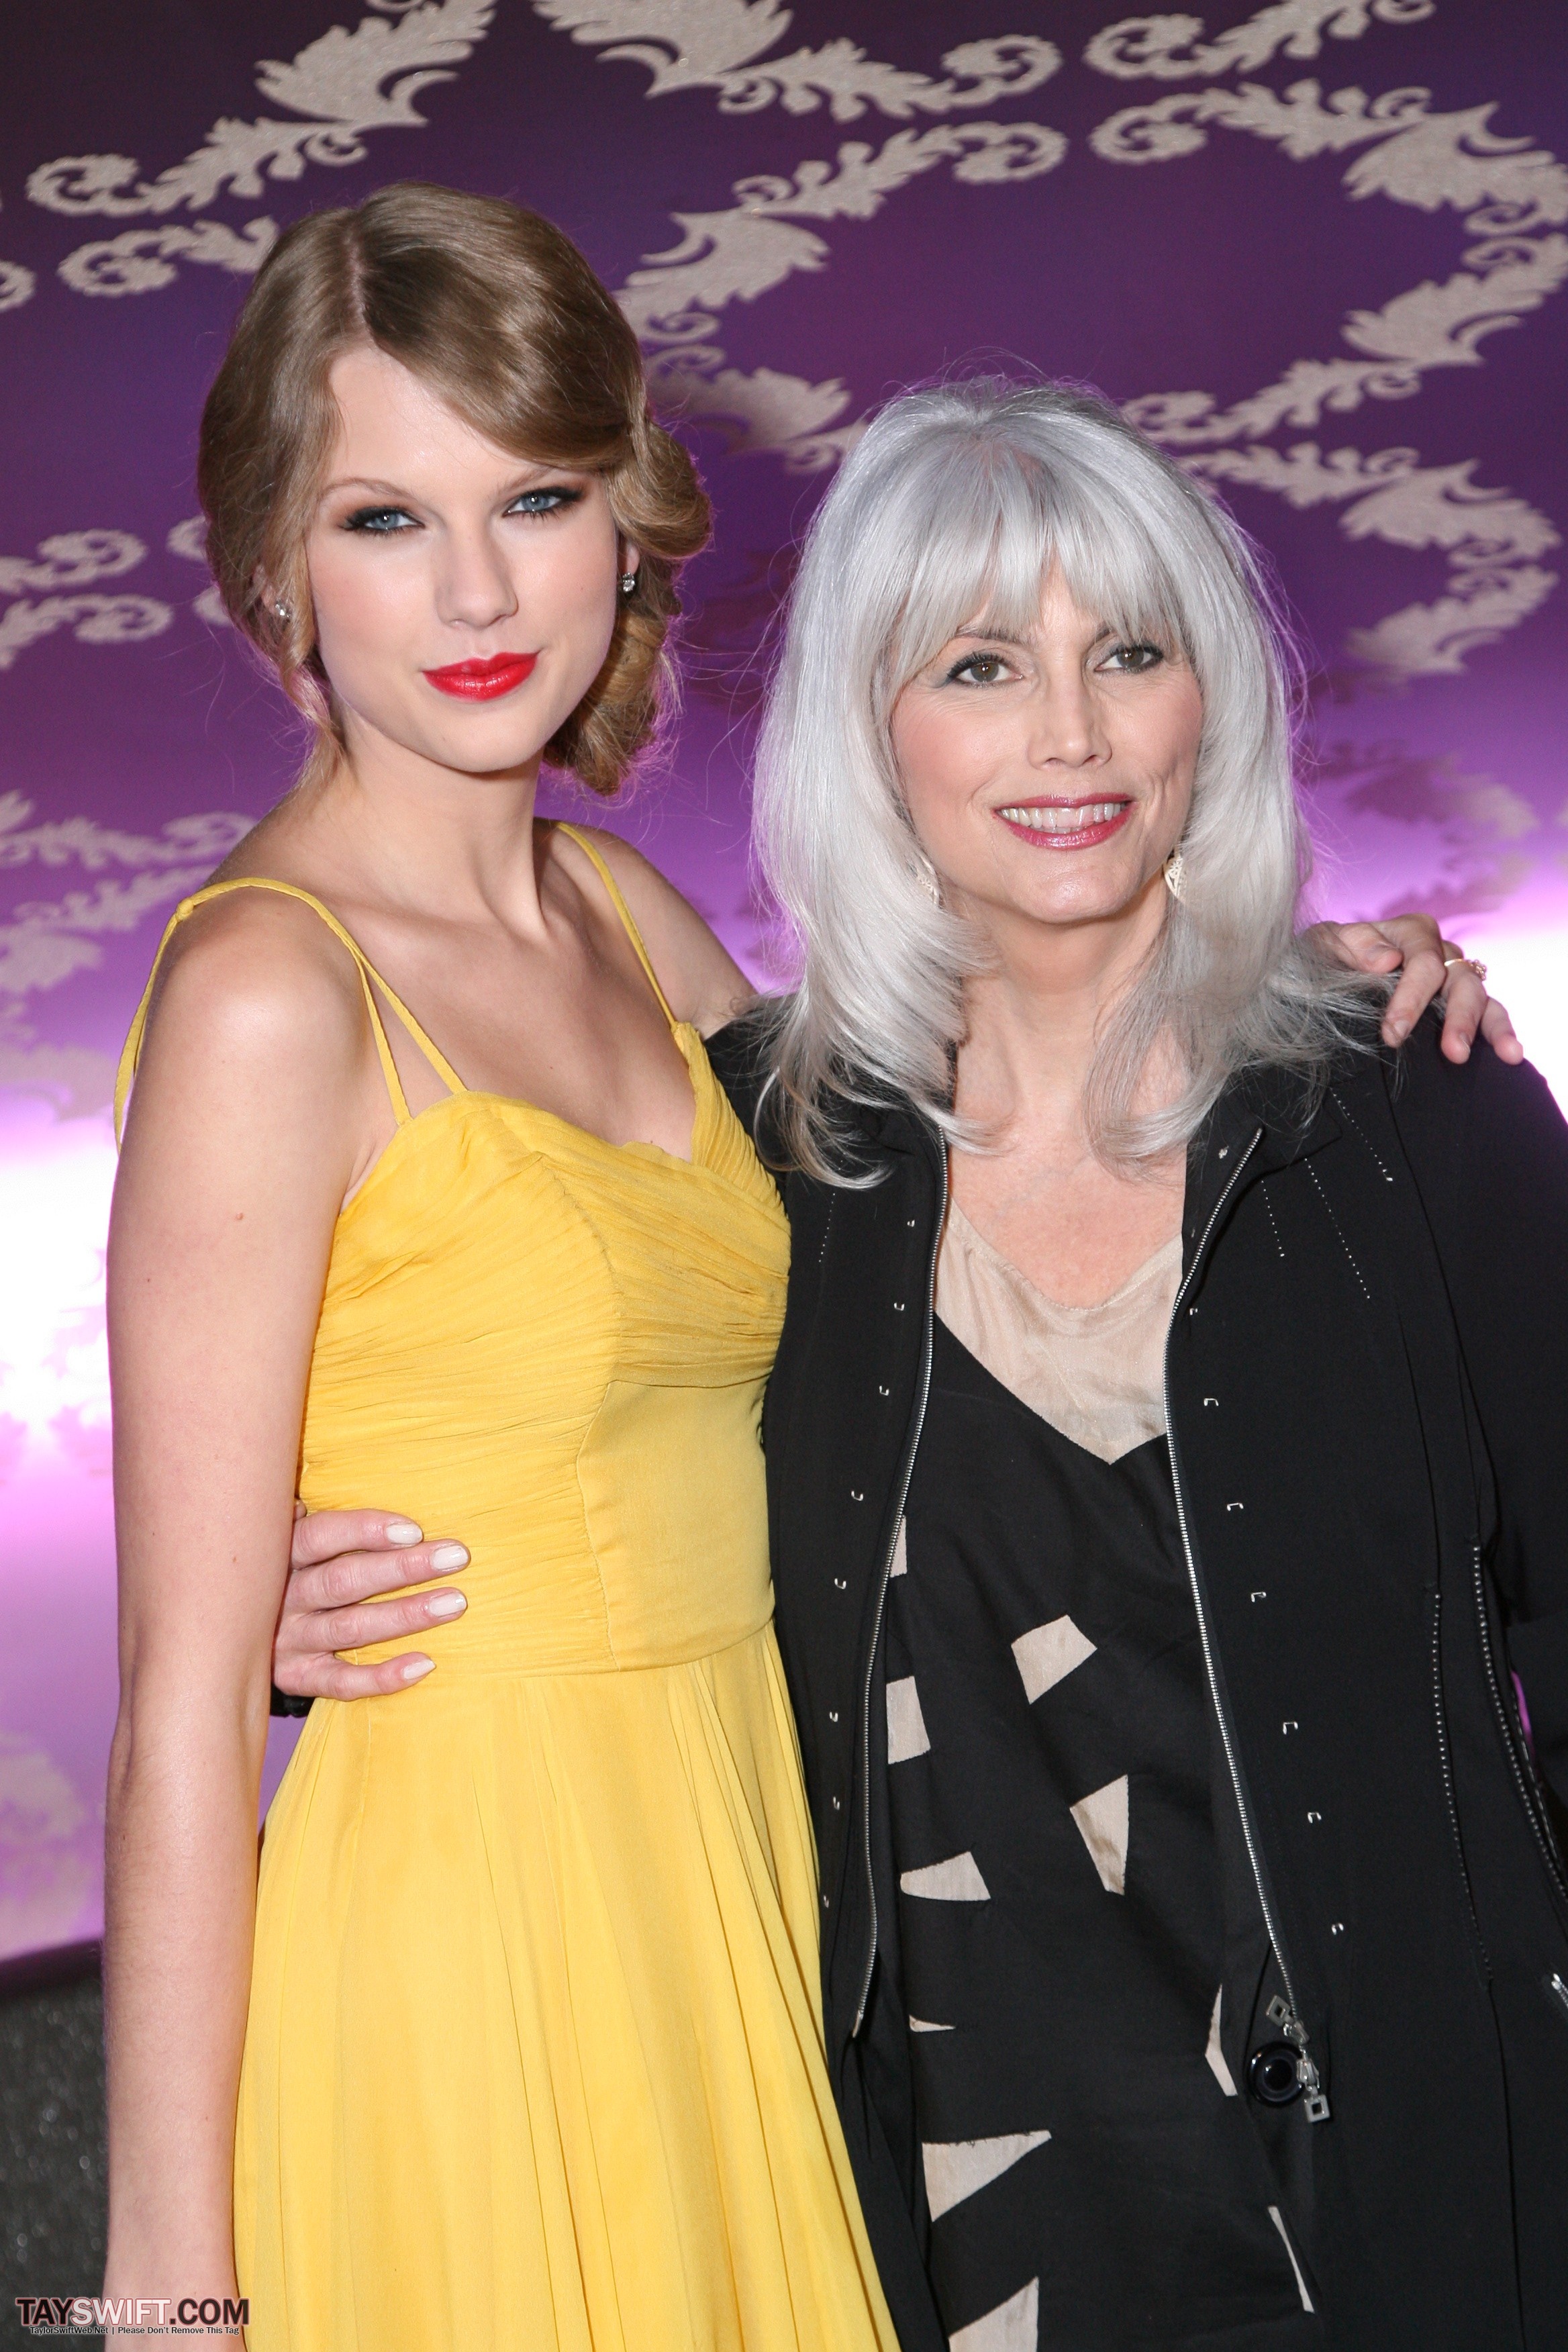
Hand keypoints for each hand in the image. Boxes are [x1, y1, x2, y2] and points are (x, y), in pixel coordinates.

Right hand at [273, 1506, 469, 1698]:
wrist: (242, 1632)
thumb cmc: (292, 1569)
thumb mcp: (287, 1538)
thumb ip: (305, 1519)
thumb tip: (304, 1504)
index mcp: (280, 1555)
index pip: (319, 1537)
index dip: (365, 1531)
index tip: (415, 1531)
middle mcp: (282, 1598)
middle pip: (343, 1581)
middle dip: (403, 1568)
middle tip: (456, 1557)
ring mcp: (288, 1640)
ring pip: (349, 1627)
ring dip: (405, 1615)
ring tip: (453, 1602)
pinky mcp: (297, 1677)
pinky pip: (341, 1682)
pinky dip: (383, 1677)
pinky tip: (424, 1665)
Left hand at [1311, 913, 1522, 1067]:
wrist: (1322, 976)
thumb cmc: (1324, 959)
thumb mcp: (1323, 945)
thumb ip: (1352, 946)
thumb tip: (1387, 960)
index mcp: (1409, 932)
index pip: (1423, 961)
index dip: (1411, 998)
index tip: (1393, 1032)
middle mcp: (1438, 951)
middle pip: (1460, 980)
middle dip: (1457, 1018)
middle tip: (1453, 1052)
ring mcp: (1451, 978)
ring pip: (1480, 997)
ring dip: (1491, 1027)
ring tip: (1503, 1055)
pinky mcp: (1457, 1004)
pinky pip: (1488, 1013)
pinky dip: (1501, 1032)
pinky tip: (1510, 1056)